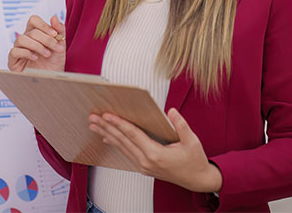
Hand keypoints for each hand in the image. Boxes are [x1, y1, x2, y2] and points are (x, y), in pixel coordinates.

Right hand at [7, 15, 64, 72]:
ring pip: (21, 39)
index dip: (43, 25)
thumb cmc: (54, 63)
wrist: (53, 79)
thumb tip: (54, 18)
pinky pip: (14, 51)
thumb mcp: (60, 45)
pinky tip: (36, 58)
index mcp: (35, 34)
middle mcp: (26, 40)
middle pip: (31, 31)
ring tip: (47, 54)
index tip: (55, 34)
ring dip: (37, 46)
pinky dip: (26, 53)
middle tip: (56, 48)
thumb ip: (60, 30)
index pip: (33, 20)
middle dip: (46, 39)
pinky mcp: (13, 61)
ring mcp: (18, 49)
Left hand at [88, 108, 222, 192]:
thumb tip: (171, 111)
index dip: (119, 124)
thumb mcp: (192, 141)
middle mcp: (146, 161)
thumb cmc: (195, 161)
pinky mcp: (144, 167)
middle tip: (93, 118)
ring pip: (122, 147)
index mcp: (156, 154)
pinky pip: (126, 153)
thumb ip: (181, 125)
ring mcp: (144, 166)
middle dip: (106, 128)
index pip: (133, 135)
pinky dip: (116, 144)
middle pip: (122, 141)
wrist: (198, 180)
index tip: (107, 115)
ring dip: (107, 134)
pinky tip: (107, 137)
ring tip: (94, 126)